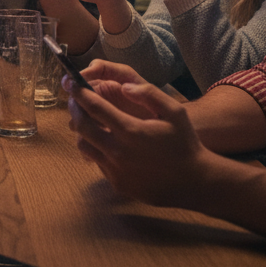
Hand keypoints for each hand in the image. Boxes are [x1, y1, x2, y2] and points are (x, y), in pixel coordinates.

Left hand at [66, 69, 208, 207]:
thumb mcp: (175, 112)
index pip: (94, 107)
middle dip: (74, 108)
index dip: (79, 92)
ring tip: (88, 118)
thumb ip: (149, 94)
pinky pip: (97, 161)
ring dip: (82, 130)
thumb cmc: (185, 143)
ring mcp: (116, 170)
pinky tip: (105, 140)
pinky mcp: (117, 183)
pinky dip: (95, 148)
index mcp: (131, 131)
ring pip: (84, 145)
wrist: (194, 182)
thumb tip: (123, 86)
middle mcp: (118, 152)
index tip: (71, 83)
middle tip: (74, 98)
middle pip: (82, 126)